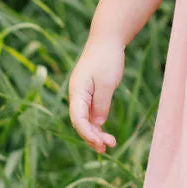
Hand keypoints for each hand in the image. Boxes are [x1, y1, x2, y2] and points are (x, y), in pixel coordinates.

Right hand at [68, 36, 124, 152]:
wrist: (107, 40)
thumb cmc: (107, 59)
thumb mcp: (107, 83)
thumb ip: (101, 105)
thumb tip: (97, 124)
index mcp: (77, 91)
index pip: (77, 118)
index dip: (87, 133)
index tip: (100, 143)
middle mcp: (77, 94)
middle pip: (80, 121)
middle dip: (92, 136)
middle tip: (107, 148)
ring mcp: (83, 94)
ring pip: (86, 119)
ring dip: (96, 132)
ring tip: (109, 144)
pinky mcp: (90, 93)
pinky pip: (91, 113)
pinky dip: (97, 123)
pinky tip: (105, 133)